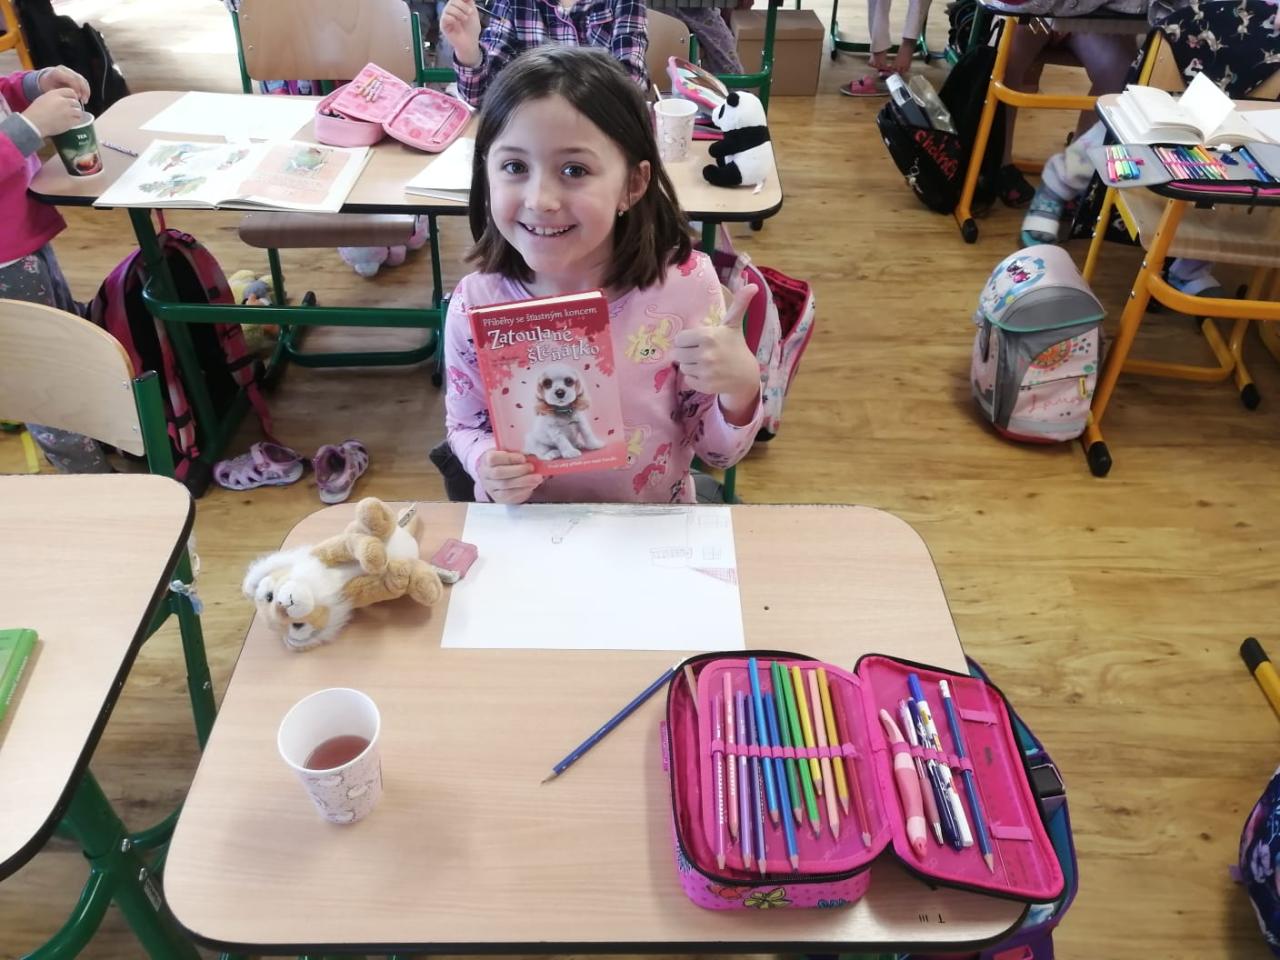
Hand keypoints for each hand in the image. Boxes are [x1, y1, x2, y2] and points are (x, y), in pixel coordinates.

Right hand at [22, 88, 83, 137]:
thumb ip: (55, 97)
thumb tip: (63, 99)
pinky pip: (78, 119)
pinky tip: (71, 122)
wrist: (34, 123)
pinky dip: (76, 120)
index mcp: (56, 94)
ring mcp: (68, 111)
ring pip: (79, 111)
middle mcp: (63, 101)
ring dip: (76, 114)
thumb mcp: (44, 98)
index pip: (71, 92)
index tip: (71, 101)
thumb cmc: (35, 112)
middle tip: (71, 110)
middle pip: (76, 102)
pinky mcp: (70, 121)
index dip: (72, 97)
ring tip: (71, 116)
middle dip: (74, 106)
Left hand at [38, 66, 90, 103]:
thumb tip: (71, 99)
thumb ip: (60, 93)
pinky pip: (84, 82)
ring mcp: (71, 71)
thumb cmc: (47, 86)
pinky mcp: (76, 75)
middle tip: (83, 101)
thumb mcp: (50, 90)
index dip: (76, 88)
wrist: (46, 78)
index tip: (76, 98)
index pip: (71, 79)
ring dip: (86, 91)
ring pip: (83, 80)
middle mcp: (65, 70)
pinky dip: (86, 90)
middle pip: (78, 79)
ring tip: (84, 101)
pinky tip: (85, 97)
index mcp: (57, 72)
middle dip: (82, 90)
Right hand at [441, 0, 482, 66]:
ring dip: (459, 13)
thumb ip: (469, 1)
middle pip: (452, 1)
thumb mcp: (473, 11)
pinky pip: (445, 17)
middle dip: (463, 6)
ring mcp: (445, 17)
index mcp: (457, 6)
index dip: (462, 0)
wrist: (470, 42)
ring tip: (465, 19)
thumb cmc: (471, 28)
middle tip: (469, 13)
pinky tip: (457, 24)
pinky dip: (453, 19)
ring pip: (449, 8)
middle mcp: (450, 10)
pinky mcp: (443, 25)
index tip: (468, 1)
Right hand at [478, 449, 543, 503]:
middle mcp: (486, 473)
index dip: (509, 458)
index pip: (493, 458)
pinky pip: (509, 495)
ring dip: (524, 481)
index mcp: (486, 459)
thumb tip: (533, 458)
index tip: (523, 458)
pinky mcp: (498, 497)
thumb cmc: (506, 462)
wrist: (498, 475)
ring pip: (505, 485)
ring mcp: (490, 487)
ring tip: (537, 478)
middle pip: (499, 473)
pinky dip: (523, 490)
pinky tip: (532, 485)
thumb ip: (518, 455)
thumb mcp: (509, 454)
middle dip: (518, 470)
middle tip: (531, 468)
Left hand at [672, 285, 760, 421]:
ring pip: (683, 366)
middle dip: (687, 352)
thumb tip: (753, 285)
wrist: (746, 375)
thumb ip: (739, 304)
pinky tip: (707, 373)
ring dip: (691, 365)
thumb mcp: (734, 324)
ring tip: (705, 363)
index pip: (679, 339)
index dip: (687, 340)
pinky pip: (688, 379)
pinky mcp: (704, 385)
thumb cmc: (735, 346)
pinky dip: (695, 378)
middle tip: (701, 352)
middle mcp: (705, 354)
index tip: (698, 341)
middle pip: (678, 353)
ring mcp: (705, 371)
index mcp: (708, 336)